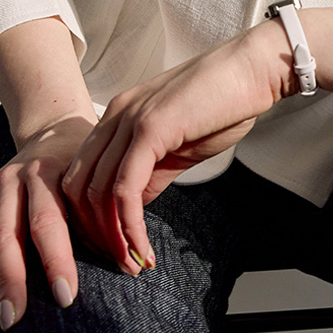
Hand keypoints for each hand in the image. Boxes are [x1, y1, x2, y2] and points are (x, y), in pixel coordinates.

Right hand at [0, 114, 95, 332]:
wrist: (54, 132)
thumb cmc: (82, 168)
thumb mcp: (95, 182)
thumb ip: (105, 221)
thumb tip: (132, 268)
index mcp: (47, 173)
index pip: (48, 221)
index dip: (56, 260)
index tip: (66, 297)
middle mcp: (12, 180)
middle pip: (5, 236)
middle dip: (10, 281)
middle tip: (15, 319)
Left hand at [63, 26, 286, 273]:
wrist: (253, 69)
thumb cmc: (224, 103)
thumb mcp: (178, 145)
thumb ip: (151, 172)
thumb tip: (133, 208)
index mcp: (118, 115)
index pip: (81, 174)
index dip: (89, 217)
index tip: (112, 247)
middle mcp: (115, 115)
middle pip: (79, 186)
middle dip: (94, 233)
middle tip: (119, 263)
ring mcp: (130, 119)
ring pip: (97, 192)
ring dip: (112, 237)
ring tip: (132, 263)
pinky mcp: (150, 129)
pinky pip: (125, 189)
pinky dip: (129, 227)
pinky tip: (144, 247)